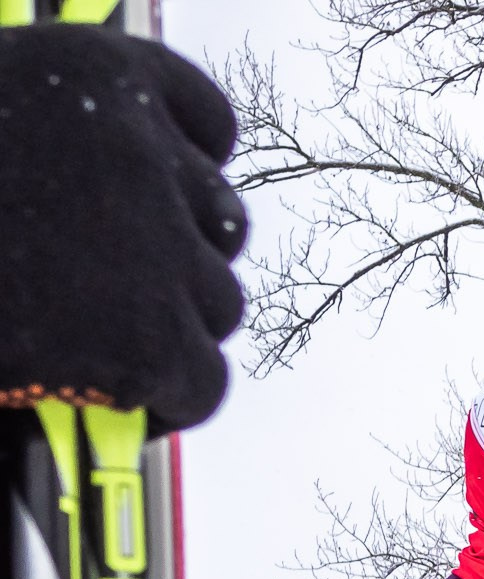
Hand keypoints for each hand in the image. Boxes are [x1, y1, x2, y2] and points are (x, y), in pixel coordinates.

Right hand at [0, 27, 247, 432]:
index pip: (206, 127)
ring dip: (165, 326)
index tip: (146, 206)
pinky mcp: (149, 341)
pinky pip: (202, 382)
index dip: (179, 175)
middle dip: (171, 258)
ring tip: (76, 339)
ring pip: (216, 303)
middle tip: (94, 288)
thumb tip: (120, 203)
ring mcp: (154, 246)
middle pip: (217, 223)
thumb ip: (60, 137)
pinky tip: (99, 394)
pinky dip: (162, 399)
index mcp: (96, 68)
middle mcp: (140, 146)